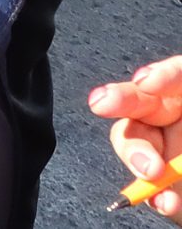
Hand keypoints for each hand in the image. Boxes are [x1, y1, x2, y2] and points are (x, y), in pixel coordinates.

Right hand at [94, 56, 181, 216]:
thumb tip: (172, 155)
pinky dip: (154, 194)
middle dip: (120, 99)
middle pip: (143, 100)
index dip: (164, 75)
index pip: (179, 76)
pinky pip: (150, 185)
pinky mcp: (168, 185)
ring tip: (150, 173)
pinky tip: (164, 201)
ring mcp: (170, 150)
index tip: (147, 82)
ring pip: (135, 139)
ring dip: (136, 154)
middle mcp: (179, 119)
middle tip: (103, 103)